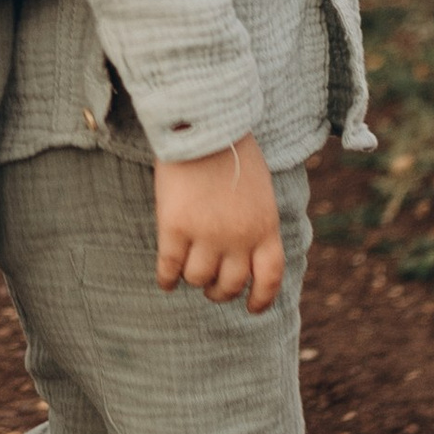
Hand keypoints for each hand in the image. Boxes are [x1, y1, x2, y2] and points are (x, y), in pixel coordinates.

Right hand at [153, 134, 282, 312]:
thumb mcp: (259, 190)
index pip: (269, 277)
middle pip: (229, 284)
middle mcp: (238, 237)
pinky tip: (164, 280)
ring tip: (186, 271)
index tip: (251, 308)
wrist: (202, 125)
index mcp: (265, 227)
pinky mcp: (175, 227)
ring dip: (191, 279)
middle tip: (209, 286)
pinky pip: (169, 268)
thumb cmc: (231, 150)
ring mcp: (206, 234)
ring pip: (197, 278)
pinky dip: (166, 279)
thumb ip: (256, 222)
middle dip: (218, 290)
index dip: (261, 299)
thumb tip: (246, 253)